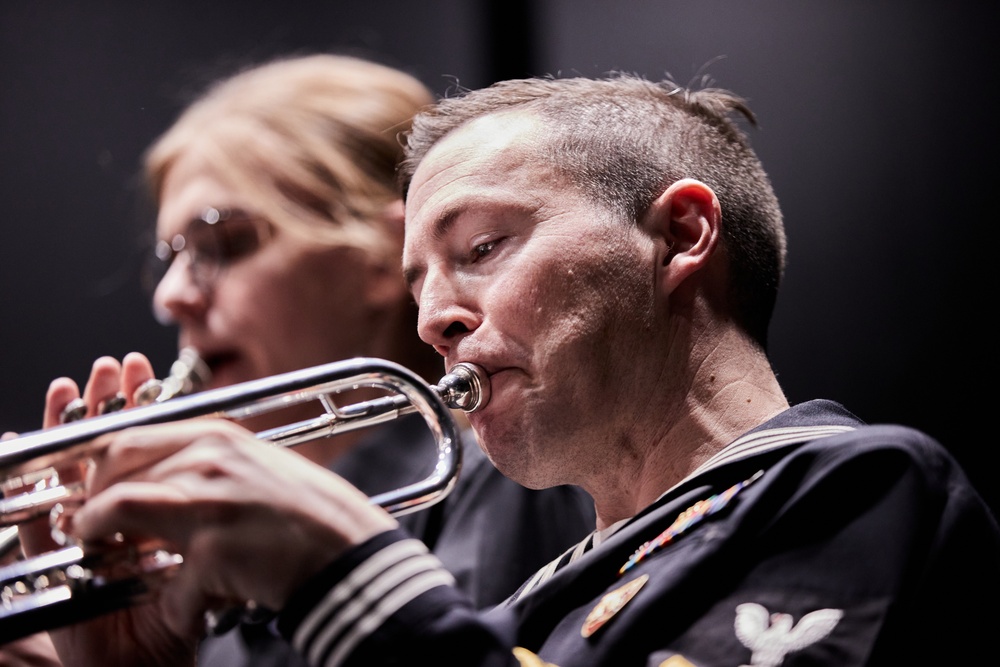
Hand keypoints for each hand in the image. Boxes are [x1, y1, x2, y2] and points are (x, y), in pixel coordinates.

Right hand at [9, 353, 193, 665]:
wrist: (157, 663)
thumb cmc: (187, 607)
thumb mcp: (207, 551)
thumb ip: (202, 515)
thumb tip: (218, 459)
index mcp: (151, 507)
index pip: (139, 446)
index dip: (136, 408)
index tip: (141, 372)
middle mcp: (112, 516)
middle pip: (100, 448)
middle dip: (103, 407)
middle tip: (112, 368)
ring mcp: (79, 537)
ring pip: (65, 470)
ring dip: (65, 426)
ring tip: (72, 385)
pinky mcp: (50, 563)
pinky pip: (35, 518)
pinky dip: (29, 479)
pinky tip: (19, 440)